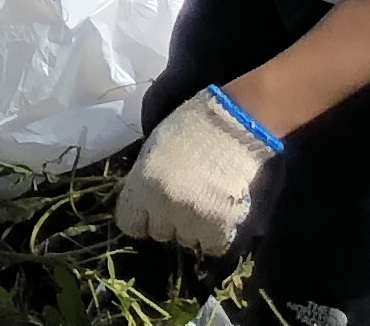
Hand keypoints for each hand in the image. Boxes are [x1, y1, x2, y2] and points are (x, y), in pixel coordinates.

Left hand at [116, 85, 282, 252]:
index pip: (129, 223)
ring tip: (208, 199)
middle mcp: (163, 207)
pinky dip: (218, 234)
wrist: (240, 123)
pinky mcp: (222, 228)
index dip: (141, 217)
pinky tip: (222, 210)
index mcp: (142, 184)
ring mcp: (193, 220)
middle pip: (159, 232)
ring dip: (195, 226)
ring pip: (187, 239)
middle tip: (186, 196)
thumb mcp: (155, 146)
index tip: (151, 209)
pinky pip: (213, 246)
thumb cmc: (195, 125)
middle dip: (170, 219)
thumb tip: (139, 199)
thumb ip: (143, 179)